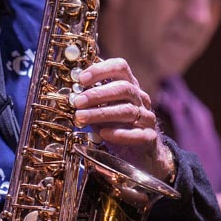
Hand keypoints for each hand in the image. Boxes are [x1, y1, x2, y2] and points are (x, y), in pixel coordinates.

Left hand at [73, 58, 174, 180]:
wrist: (140, 153)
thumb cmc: (118, 127)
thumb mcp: (104, 110)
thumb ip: (92, 102)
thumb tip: (72, 96)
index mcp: (129, 86)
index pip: (120, 67)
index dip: (101, 69)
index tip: (81, 79)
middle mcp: (140, 99)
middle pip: (123, 88)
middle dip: (97, 94)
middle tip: (77, 102)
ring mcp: (147, 117)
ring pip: (127, 110)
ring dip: (102, 113)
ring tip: (81, 117)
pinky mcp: (149, 137)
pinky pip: (136, 134)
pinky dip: (118, 134)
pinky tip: (103, 134)